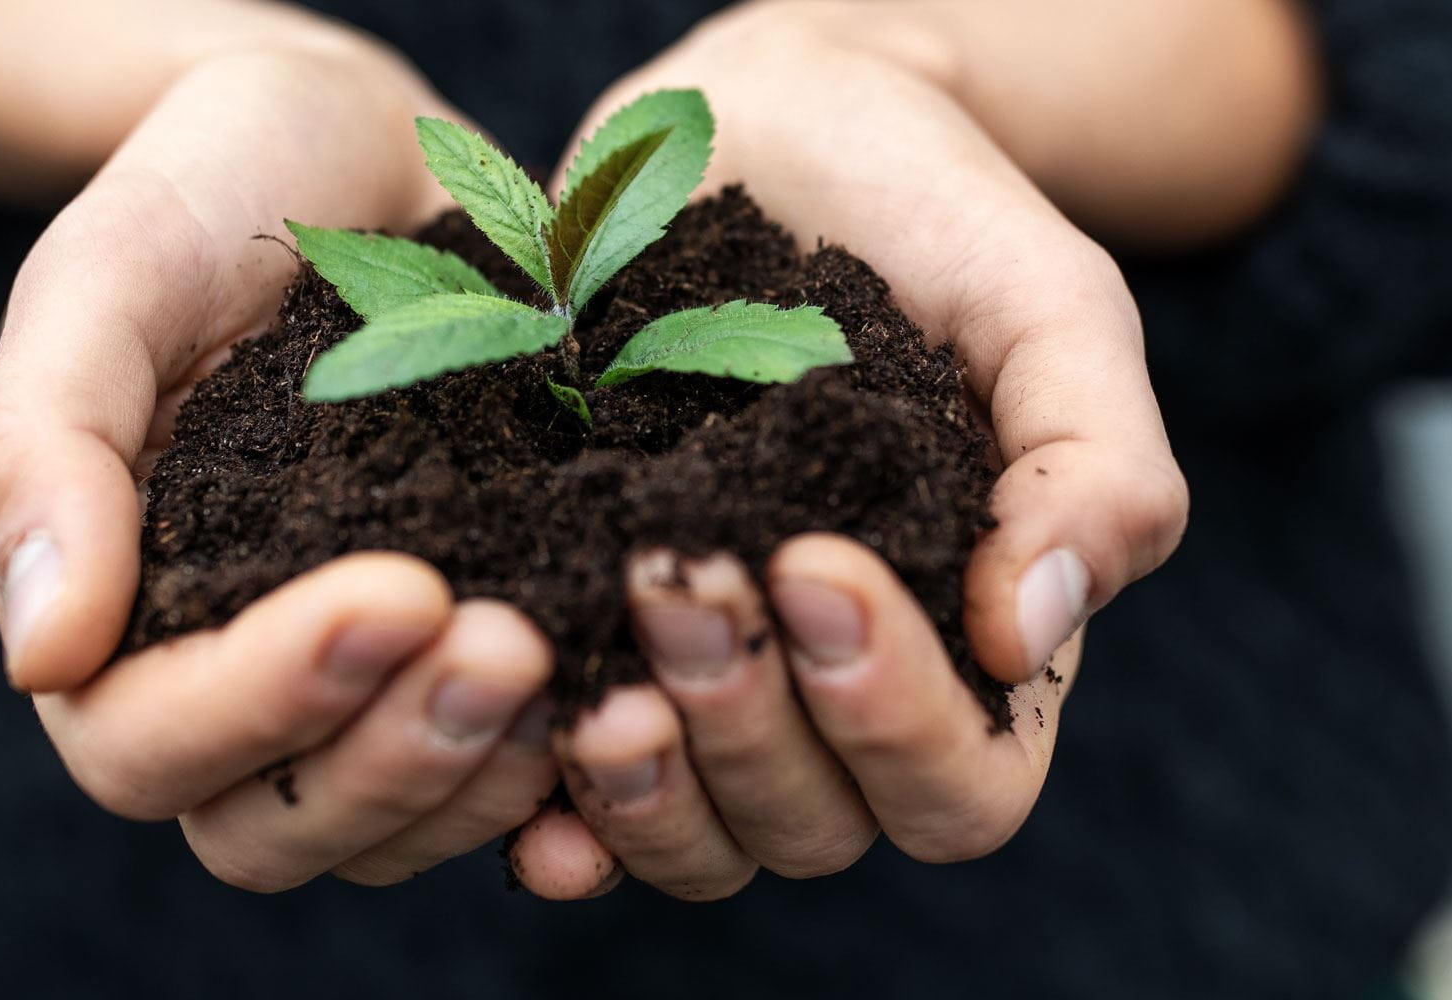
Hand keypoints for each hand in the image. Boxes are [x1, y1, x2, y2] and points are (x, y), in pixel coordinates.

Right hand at [0, 45, 558, 888]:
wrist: (357, 153)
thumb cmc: (209, 193)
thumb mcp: (106, 281)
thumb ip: (41, 453)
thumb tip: (42, 656)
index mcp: (116, 615)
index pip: (147, 744)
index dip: (264, 701)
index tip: (398, 591)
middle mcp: (231, 677)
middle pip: (274, 827)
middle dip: (396, 758)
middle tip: (513, 643)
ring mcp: (359, 686)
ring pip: (395, 829)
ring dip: (485, 775)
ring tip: (579, 656)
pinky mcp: (466, 657)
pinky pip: (504, 785)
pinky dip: (568, 785)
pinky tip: (636, 714)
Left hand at [510, 0, 1188, 899]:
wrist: (771, 129)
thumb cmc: (933, 218)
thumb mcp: (1049, 312)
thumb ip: (1094, 468)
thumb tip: (1033, 633)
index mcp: (972, 648)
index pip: (960, 785)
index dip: (892, 716)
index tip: (814, 562)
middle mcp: (838, 698)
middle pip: (812, 825)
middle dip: (744, 721)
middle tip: (673, 574)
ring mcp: (713, 682)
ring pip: (694, 835)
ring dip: (643, 783)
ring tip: (590, 678)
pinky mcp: (594, 644)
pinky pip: (569, 788)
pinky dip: (547, 806)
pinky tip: (515, 753)